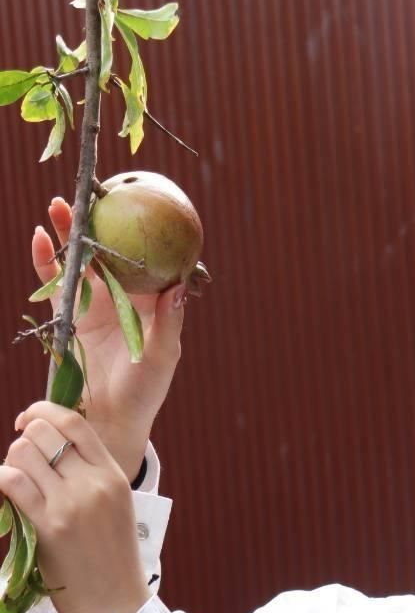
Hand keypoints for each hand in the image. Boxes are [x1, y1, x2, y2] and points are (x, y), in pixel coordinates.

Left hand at [2, 401, 150, 612]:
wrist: (115, 606)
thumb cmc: (112, 561)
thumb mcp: (115, 508)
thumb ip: (90, 476)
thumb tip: (46, 447)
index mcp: (114, 476)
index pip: (75, 424)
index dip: (43, 412)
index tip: (27, 421)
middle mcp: (94, 484)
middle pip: (42, 433)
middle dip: (23, 442)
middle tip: (22, 464)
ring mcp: (70, 504)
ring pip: (22, 453)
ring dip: (11, 463)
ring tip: (17, 485)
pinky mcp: (48, 526)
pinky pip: (11, 482)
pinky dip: (1, 481)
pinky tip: (6, 494)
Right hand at [32, 198, 186, 480]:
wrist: (110, 420)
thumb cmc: (145, 392)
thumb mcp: (163, 357)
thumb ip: (169, 322)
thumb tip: (177, 288)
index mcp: (149, 301)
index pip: (145, 257)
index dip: (138, 228)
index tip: (132, 200)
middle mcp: (121, 297)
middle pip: (108, 250)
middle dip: (97, 221)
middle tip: (88, 192)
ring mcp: (93, 304)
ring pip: (79, 260)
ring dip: (67, 234)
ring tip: (58, 206)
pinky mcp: (68, 316)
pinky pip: (54, 283)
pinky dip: (46, 262)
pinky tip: (39, 240)